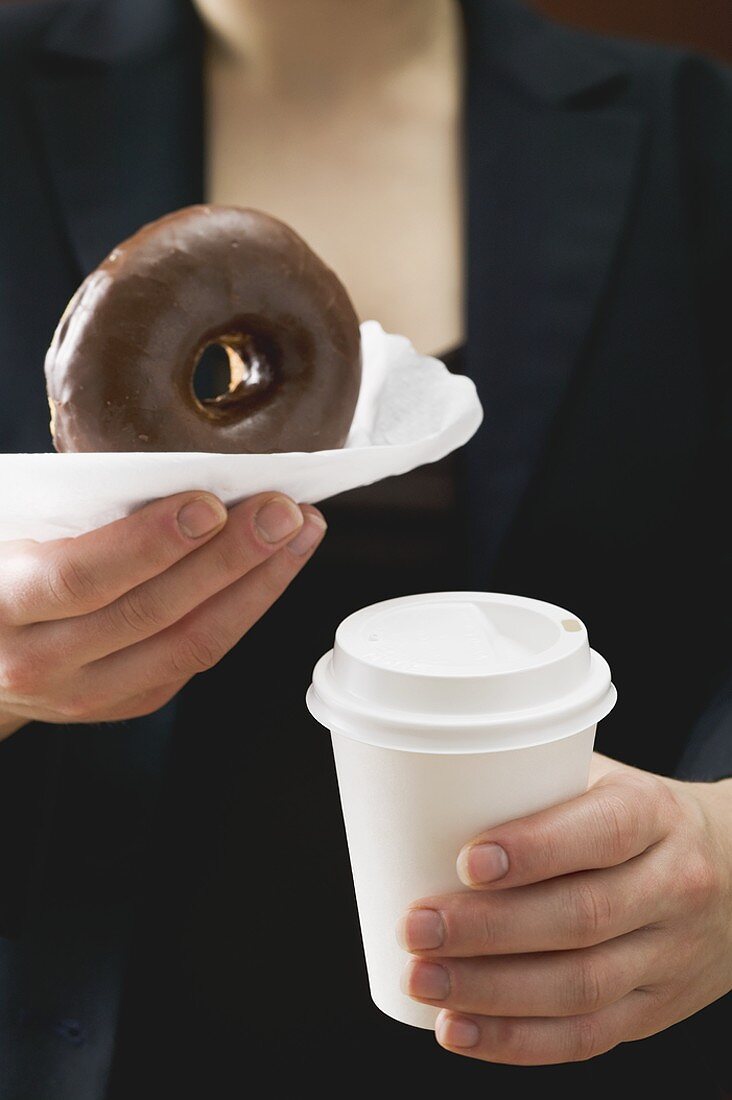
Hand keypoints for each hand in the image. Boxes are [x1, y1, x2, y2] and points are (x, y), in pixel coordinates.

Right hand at [0, 491, 324, 738]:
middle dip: (228, 557)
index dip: (150, 543)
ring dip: (257, 585)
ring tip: (298, 533)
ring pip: (191, 644)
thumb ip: (70, 517)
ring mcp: (89, 693)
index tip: (208, 505)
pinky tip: (275, 568)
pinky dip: (245, 609)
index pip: (82, 577)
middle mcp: (43, 662)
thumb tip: (173, 477)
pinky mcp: (131, 704)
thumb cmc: (3, 574)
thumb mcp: (14, 533)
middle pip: (152, 612)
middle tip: (281, 510)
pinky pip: (199, 657)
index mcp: (2, 605)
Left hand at [398, 753, 731, 1064]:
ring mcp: (669, 956)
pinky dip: (517, 1041)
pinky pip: (586, 1036)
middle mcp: (672, 886)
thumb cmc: (635, 817)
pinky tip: (458, 1030)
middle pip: (583, 917)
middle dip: (489, 930)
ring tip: (423, 980)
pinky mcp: (656, 1011)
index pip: (602, 833)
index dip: (535, 850)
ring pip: (581, 987)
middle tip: (417, 927)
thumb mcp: (604, 781)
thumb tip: (425, 793)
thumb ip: (535, 787)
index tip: (467, 861)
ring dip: (491, 992)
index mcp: (654, 815)